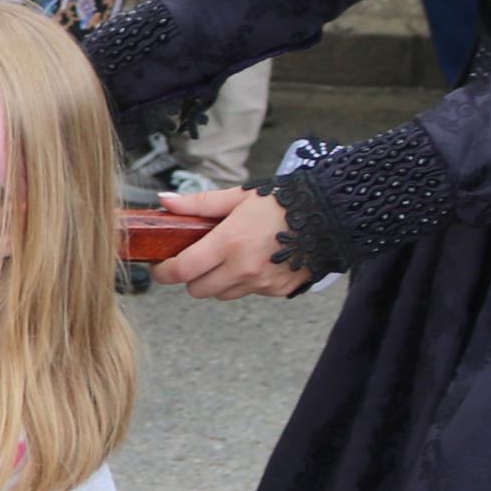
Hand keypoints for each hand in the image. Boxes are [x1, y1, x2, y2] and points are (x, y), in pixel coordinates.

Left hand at [152, 185, 312, 298]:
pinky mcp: (277, 290)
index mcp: (228, 243)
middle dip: (190, 277)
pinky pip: (248, 293)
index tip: (160, 264)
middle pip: (197, 290)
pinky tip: (254, 260)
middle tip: (195, 258)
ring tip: (228, 257)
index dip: (164, 271)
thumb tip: (165, 202)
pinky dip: (243, 282)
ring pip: (222, 294)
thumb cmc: (283, 201)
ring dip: (217, 281)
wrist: (330, 213)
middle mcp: (243, 268)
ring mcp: (261, 283)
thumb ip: (198, 204)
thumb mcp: (238, 197)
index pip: (182, 271)